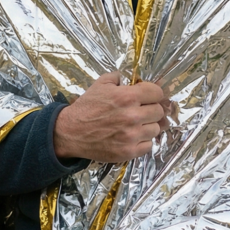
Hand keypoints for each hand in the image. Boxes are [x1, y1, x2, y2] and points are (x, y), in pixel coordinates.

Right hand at [53, 72, 170, 162]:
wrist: (71, 132)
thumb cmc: (86, 107)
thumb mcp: (100, 84)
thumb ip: (118, 77)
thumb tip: (133, 78)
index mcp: (127, 97)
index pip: (157, 93)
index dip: (153, 94)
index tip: (148, 98)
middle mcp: (132, 116)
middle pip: (159, 112)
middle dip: (151, 110)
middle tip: (141, 112)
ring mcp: (132, 136)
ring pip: (156, 129)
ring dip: (147, 127)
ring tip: (135, 126)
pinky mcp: (129, 151)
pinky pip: (148, 146)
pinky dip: (142, 142)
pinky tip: (132, 137)